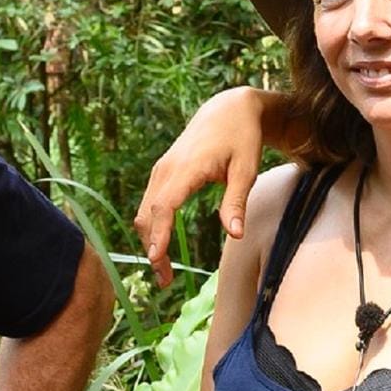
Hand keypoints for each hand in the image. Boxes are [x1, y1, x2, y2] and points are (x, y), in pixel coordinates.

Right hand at [132, 87, 266, 286]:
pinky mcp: (161, 172)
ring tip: (164, 271)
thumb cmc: (242, 139)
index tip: (156, 259)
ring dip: (150, 240)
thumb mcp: (246, 170)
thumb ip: (236, 202)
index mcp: (187, 168)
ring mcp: (161, 170)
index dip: (159, 233)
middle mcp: (167, 169)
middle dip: (152, 248)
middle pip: (147, 214)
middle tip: (165, 280)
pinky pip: (149, 203)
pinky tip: (161, 246)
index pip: (165, 206)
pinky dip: (151, 227)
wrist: (227, 110)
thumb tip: (235, 235)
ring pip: (144, 211)